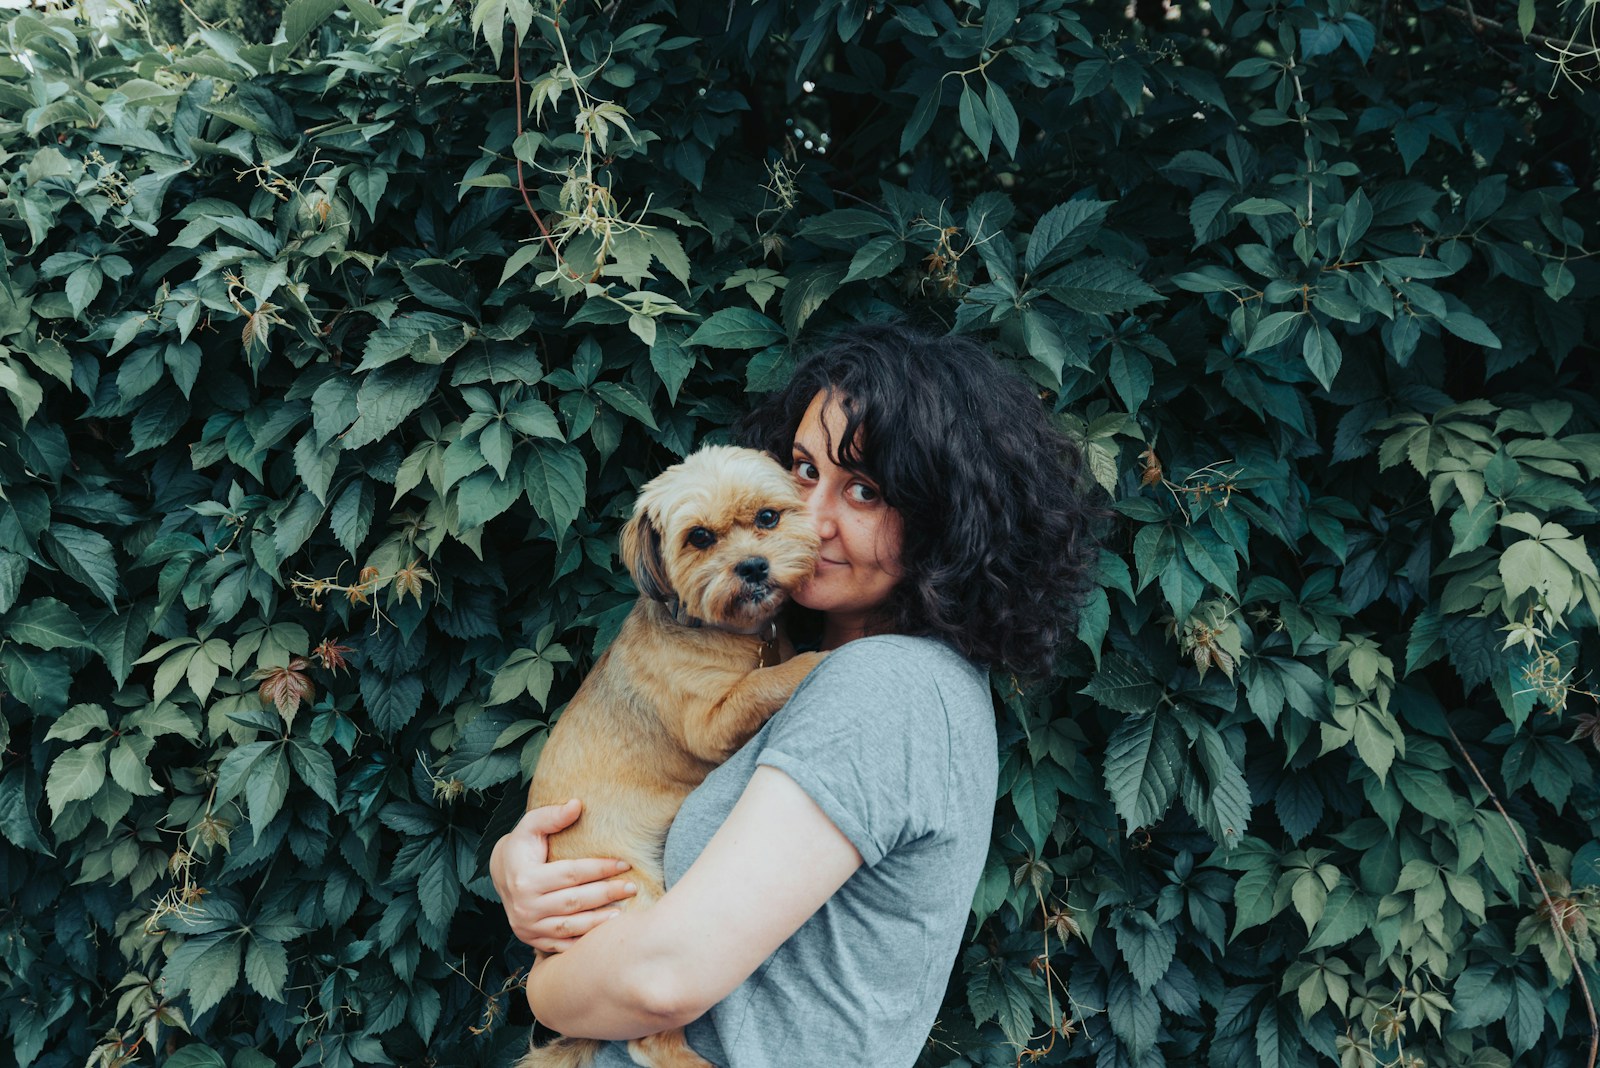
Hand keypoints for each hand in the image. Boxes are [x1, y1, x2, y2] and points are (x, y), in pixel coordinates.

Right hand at [490, 800, 637, 952]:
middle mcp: (525, 906)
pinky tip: (602, 935)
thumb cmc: (522, 847)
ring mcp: (528, 926)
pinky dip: (582, 941)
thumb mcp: (530, 826)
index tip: (624, 863)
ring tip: (623, 912)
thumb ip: (552, 815)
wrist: (501, 874)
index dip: (599, 868)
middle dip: (606, 894)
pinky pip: (561, 945)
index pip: (571, 874)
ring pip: (569, 926)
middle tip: (631, 887)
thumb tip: (577, 805)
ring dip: (598, 921)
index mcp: (526, 879)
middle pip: (573, 901)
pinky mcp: (533, 939)